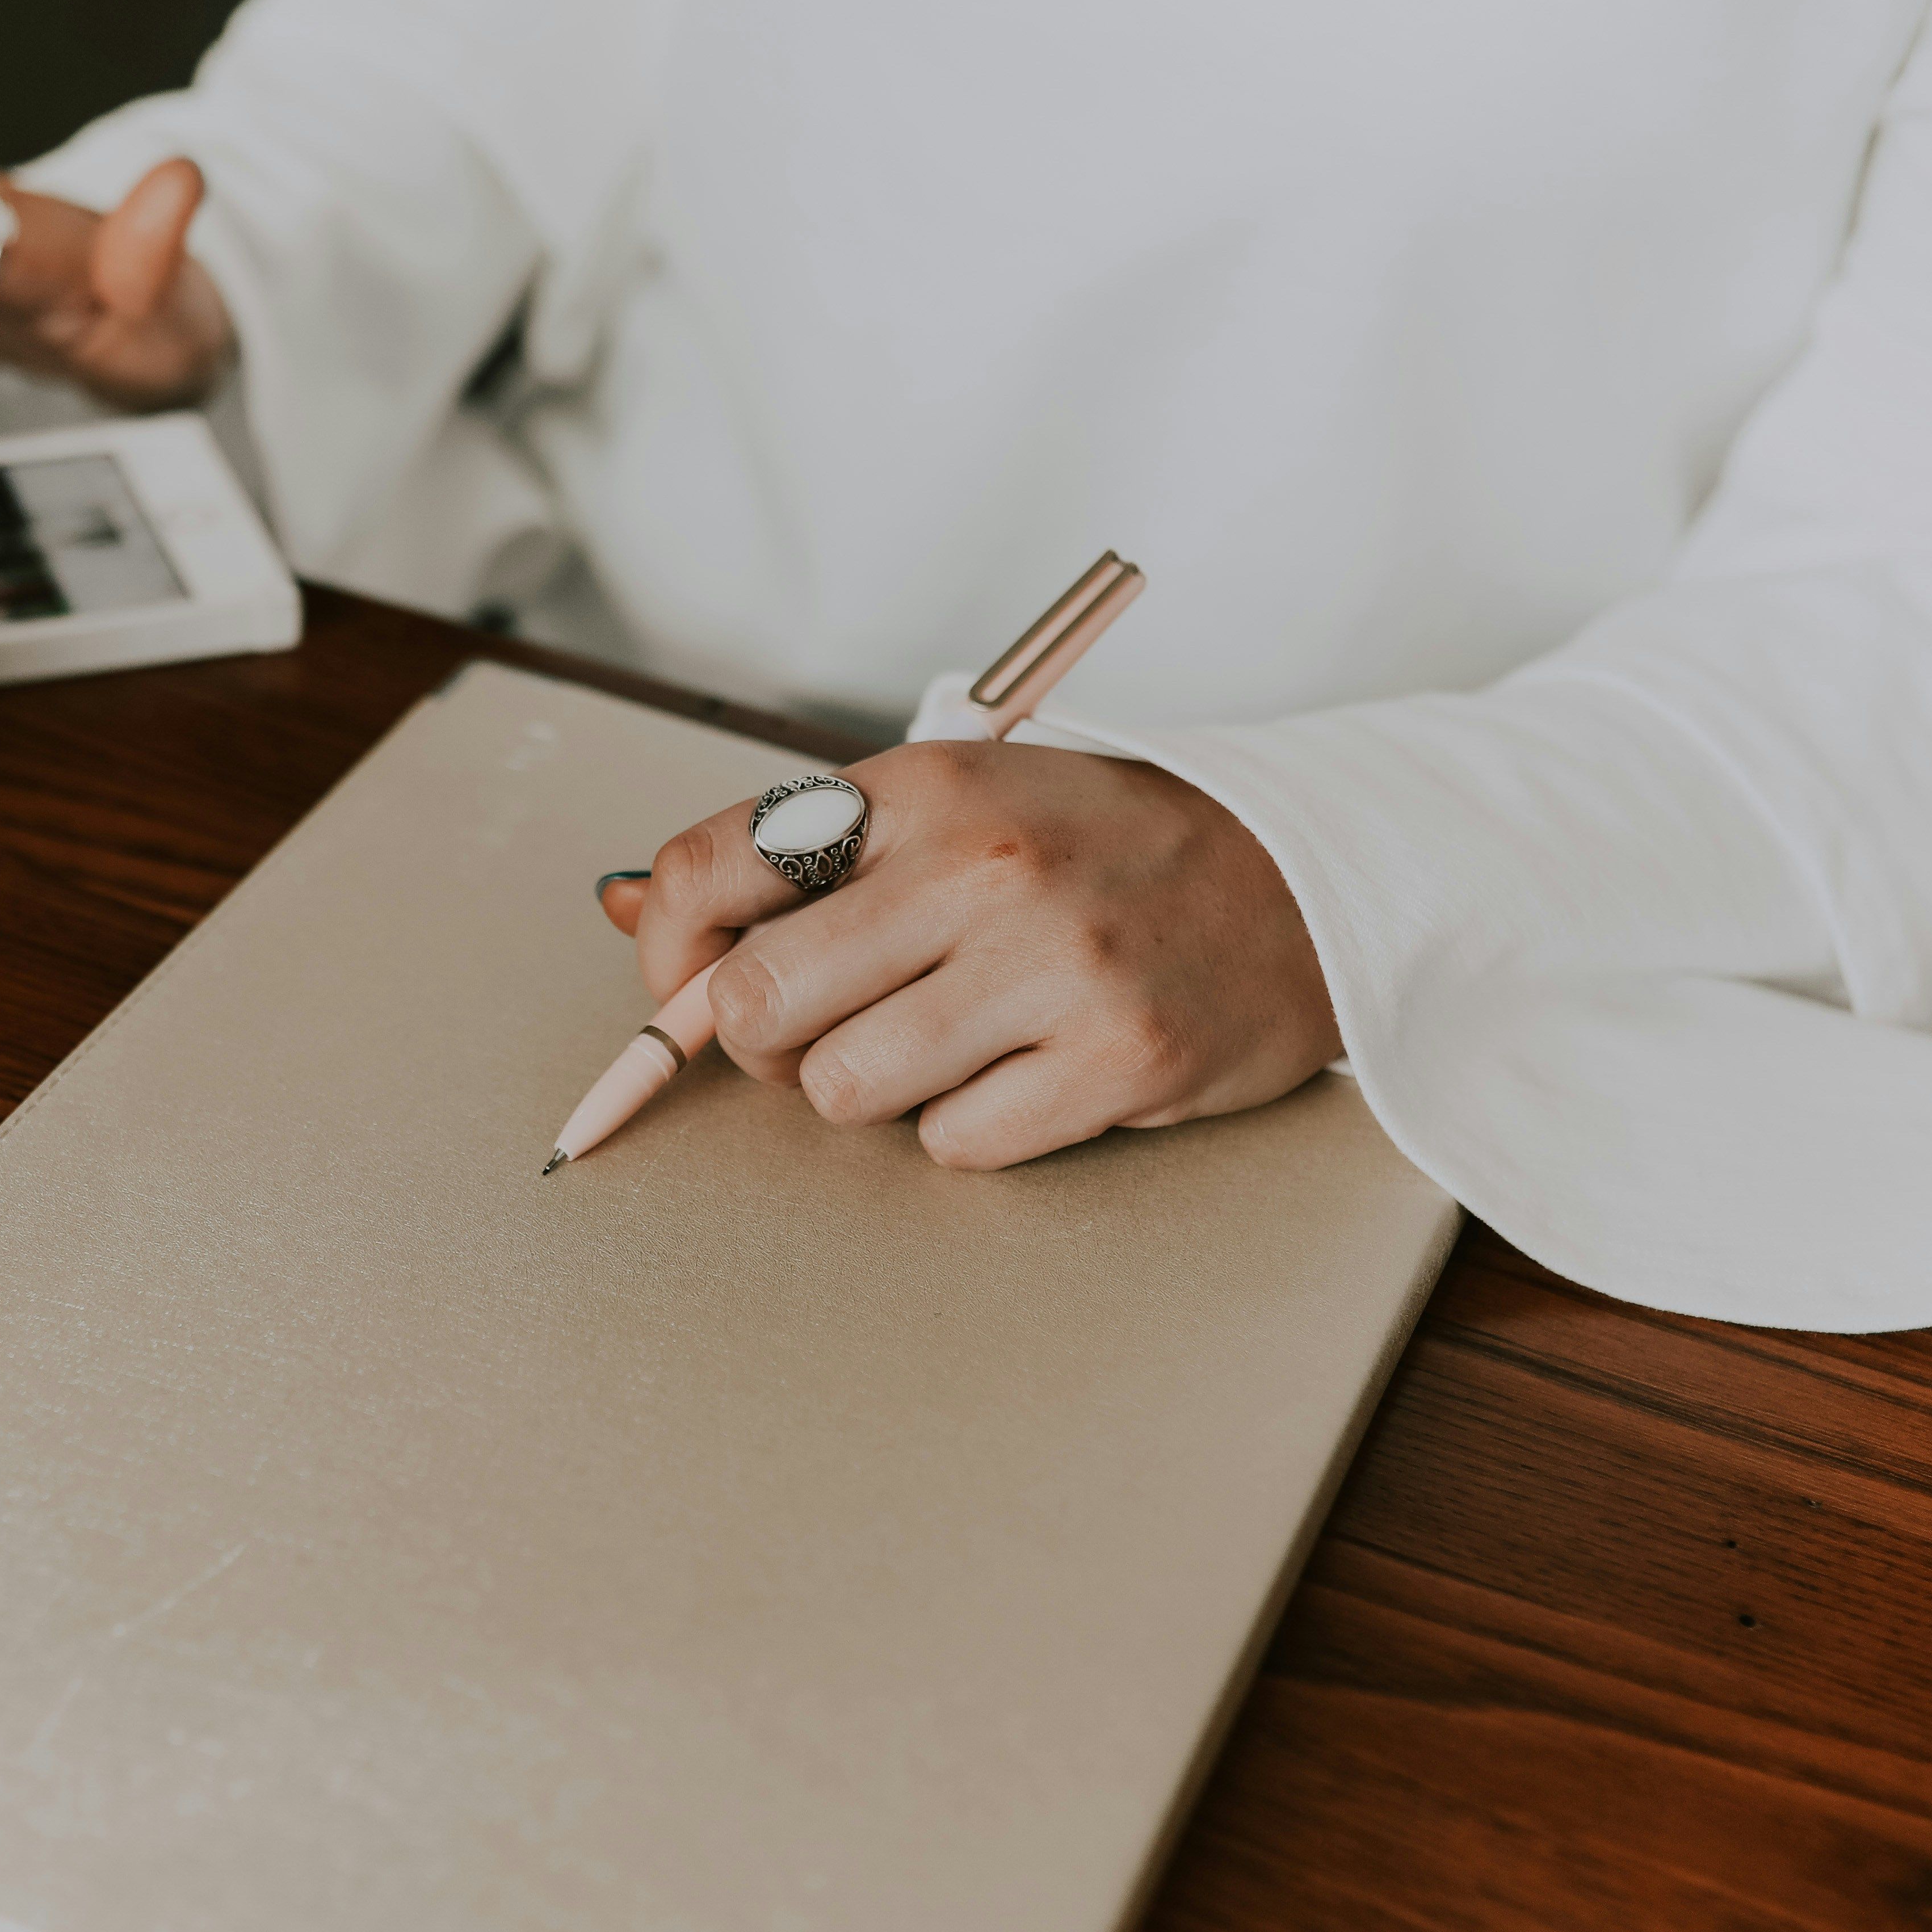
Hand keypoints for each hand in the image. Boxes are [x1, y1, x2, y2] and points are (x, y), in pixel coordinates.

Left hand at [602, 742, 1338, 1168]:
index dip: (668, 953)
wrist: (1299, 884)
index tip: (688, 985)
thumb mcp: (952, 810)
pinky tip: (1026, 1074)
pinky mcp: (1113, 1062)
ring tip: (945, 1043)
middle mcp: (980, 867)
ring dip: (871, 1089)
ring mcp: (1051, 967)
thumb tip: (632, 914)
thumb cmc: (1101, 852)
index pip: (710, 868)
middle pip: (754, 1003)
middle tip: (816, 1032)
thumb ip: (798, 861)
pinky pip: (952, 1144)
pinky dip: (969, 1129)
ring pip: (842, 1088)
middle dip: (759, 1043)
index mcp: (923, 787)